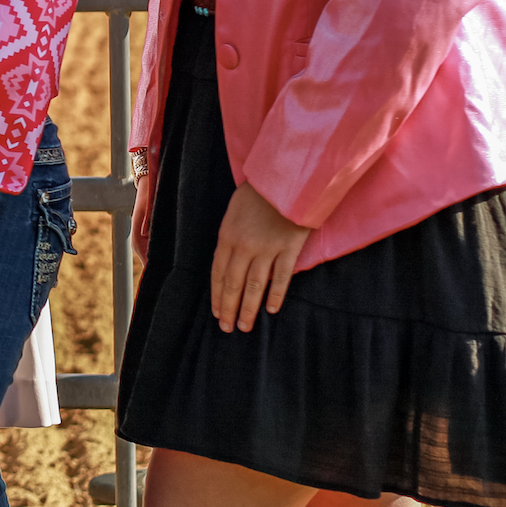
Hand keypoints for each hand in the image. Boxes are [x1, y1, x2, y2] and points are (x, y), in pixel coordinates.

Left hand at [211, 182, 314, 333]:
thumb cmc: (258, 192)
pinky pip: (281, 277)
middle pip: (233, 283)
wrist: (285, 178)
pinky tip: (272, 309)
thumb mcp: (234, 212)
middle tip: (227, 328)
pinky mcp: (289, 248)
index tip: (216, 312)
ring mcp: (267, 249)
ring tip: (245, 326)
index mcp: (227, 237)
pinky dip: (276, 295)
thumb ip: (231, 236)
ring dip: (248, 308)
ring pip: (255, 286)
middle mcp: (244, 246)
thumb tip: (229, 260)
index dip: (217, 295)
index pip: (218, 273)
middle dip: (228, 308)